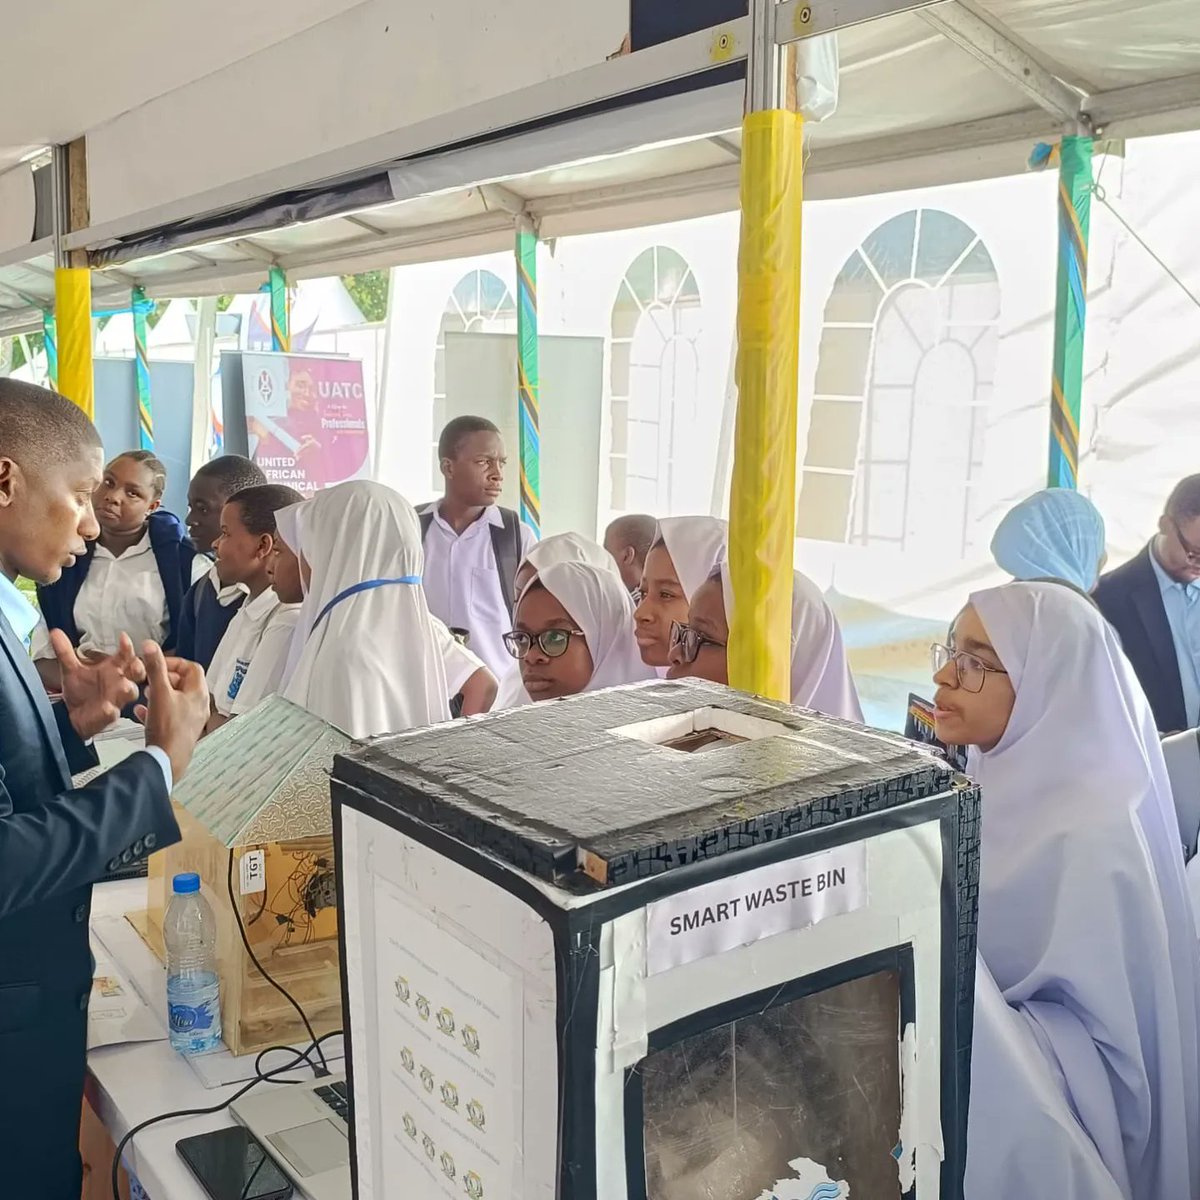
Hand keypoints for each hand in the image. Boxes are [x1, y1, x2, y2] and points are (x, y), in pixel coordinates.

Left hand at [54, 630, 145, 740]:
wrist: (72, 716)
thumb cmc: (80, 691)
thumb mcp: (71, 669)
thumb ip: (65, 651)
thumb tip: (55, 632)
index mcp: (113, 668)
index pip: (125, 655)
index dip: (127, 647)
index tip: (124, 638)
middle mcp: (119, 681)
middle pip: (138, 673)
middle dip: (138, 668)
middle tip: (135, 664)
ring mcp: (116, 698)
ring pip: (130, 692)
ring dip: (128, 688)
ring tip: (123, 686)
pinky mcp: (109, 715)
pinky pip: (113, 713)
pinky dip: (111, 711)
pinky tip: (108, 708)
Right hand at [135, 642, 209, 784]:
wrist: (167, 761)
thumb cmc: (167, 729)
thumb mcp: (158, 693)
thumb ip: (154, 668)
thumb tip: (150, 646)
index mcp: (198, 693)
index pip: (192, 668)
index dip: (174, 662)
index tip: (157, 664)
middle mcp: (199, 706)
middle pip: (185, 683)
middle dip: (166, 678)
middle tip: (151, 679)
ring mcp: (191, 720)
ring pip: (176, 699)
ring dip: (161, 693)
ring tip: (147, 693)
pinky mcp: (181, 732)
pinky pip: (170, 715)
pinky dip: (158, 710)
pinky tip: (142, 713)